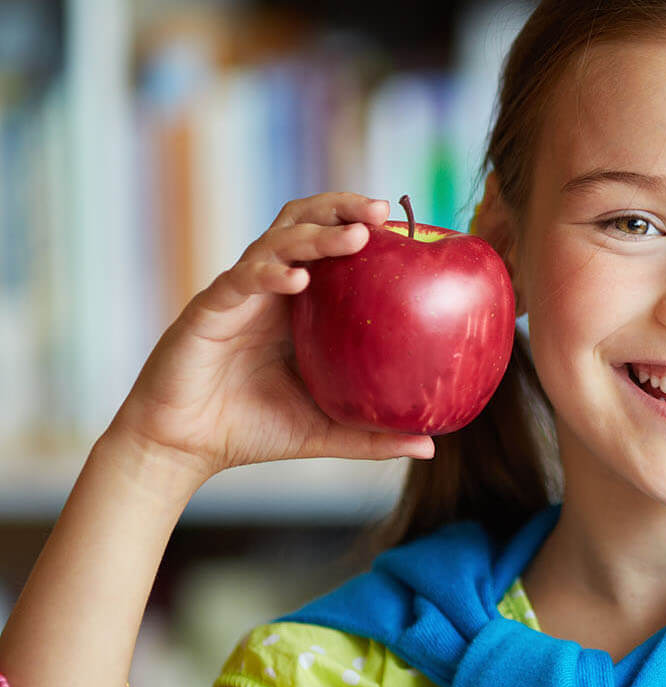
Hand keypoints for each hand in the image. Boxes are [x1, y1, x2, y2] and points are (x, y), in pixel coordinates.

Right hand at [108, 192, 435, 480]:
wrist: (184, 448)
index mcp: (298, 307)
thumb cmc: (252, 431)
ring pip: (276, 243)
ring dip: (315, 235)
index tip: (405, 227)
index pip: (330, 248)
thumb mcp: (325, 433)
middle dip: (340, 209)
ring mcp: (239, 296)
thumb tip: (431, 448)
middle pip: (303, 225)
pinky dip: (269, 274)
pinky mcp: (208, 311)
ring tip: (355, 236)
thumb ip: (374, 437)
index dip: (361, 228)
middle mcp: (269, 290)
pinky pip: (240, 281)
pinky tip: (297, 280)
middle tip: (382, 211)